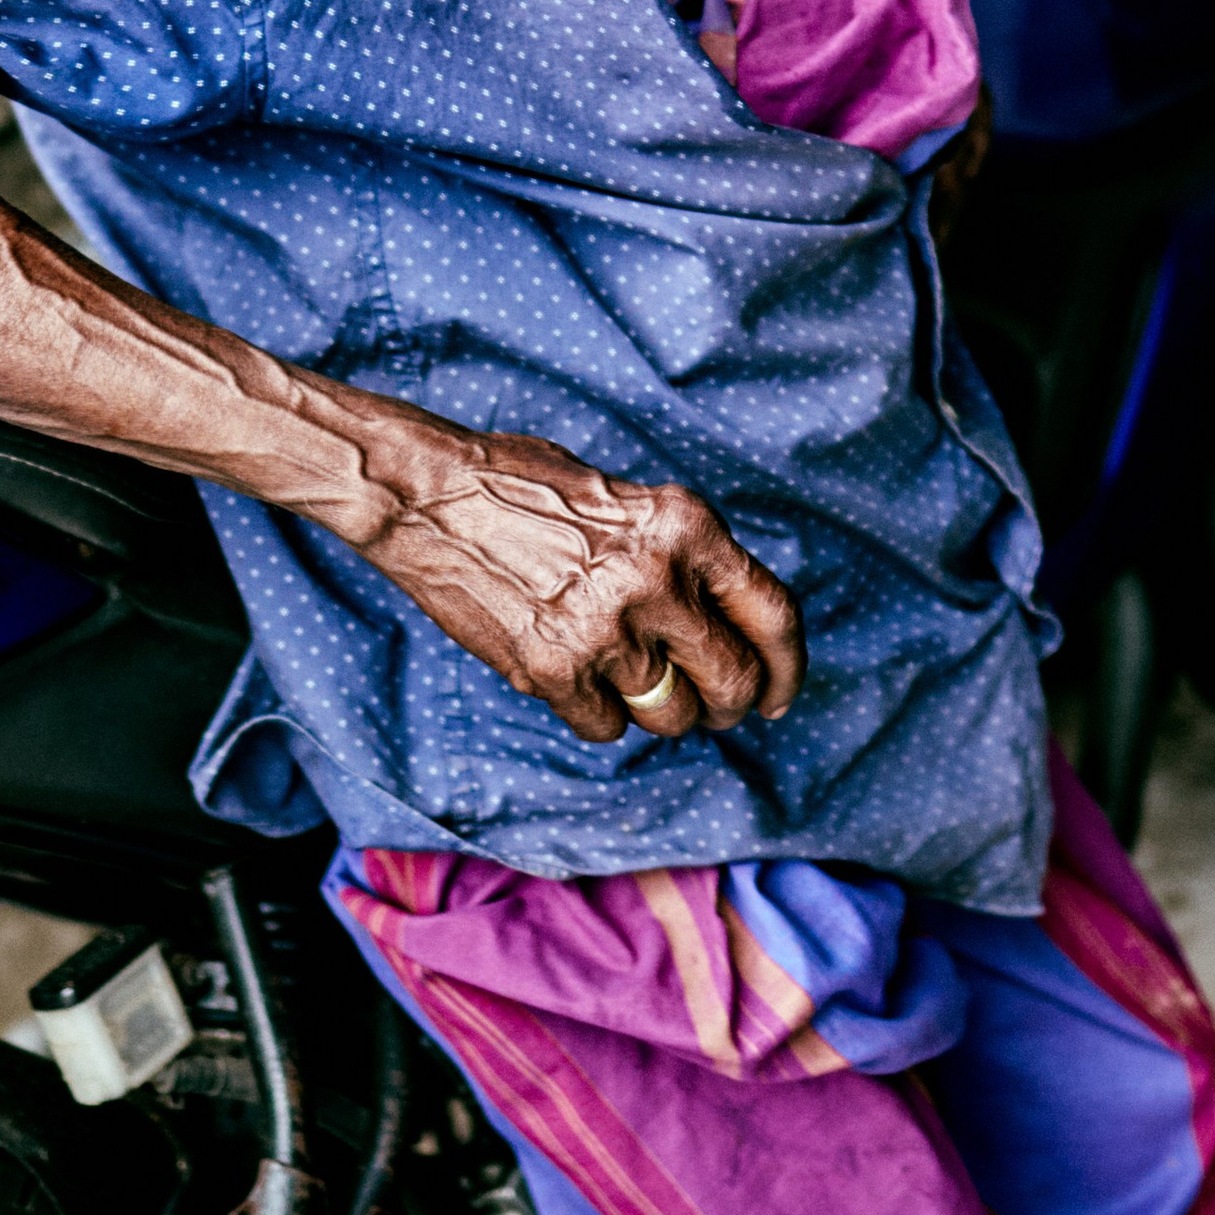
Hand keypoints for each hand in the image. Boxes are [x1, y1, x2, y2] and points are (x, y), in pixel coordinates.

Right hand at [333, 412, 805, 744]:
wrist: (428, 496)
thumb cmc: (526, 488)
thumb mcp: (629, 502)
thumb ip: (683, 560)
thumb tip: (728, 633)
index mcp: (687, 526)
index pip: (772, 614)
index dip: (787, 667)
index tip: (779, 697)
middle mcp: (658, 580)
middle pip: (733, 680)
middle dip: (728, 704)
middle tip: (710, 706)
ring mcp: (607, 630)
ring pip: (673, 714)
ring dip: (659, 710)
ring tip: (625, 675)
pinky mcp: (555, 670)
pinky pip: (607, 726)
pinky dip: (596, 713)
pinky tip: (572, 672)